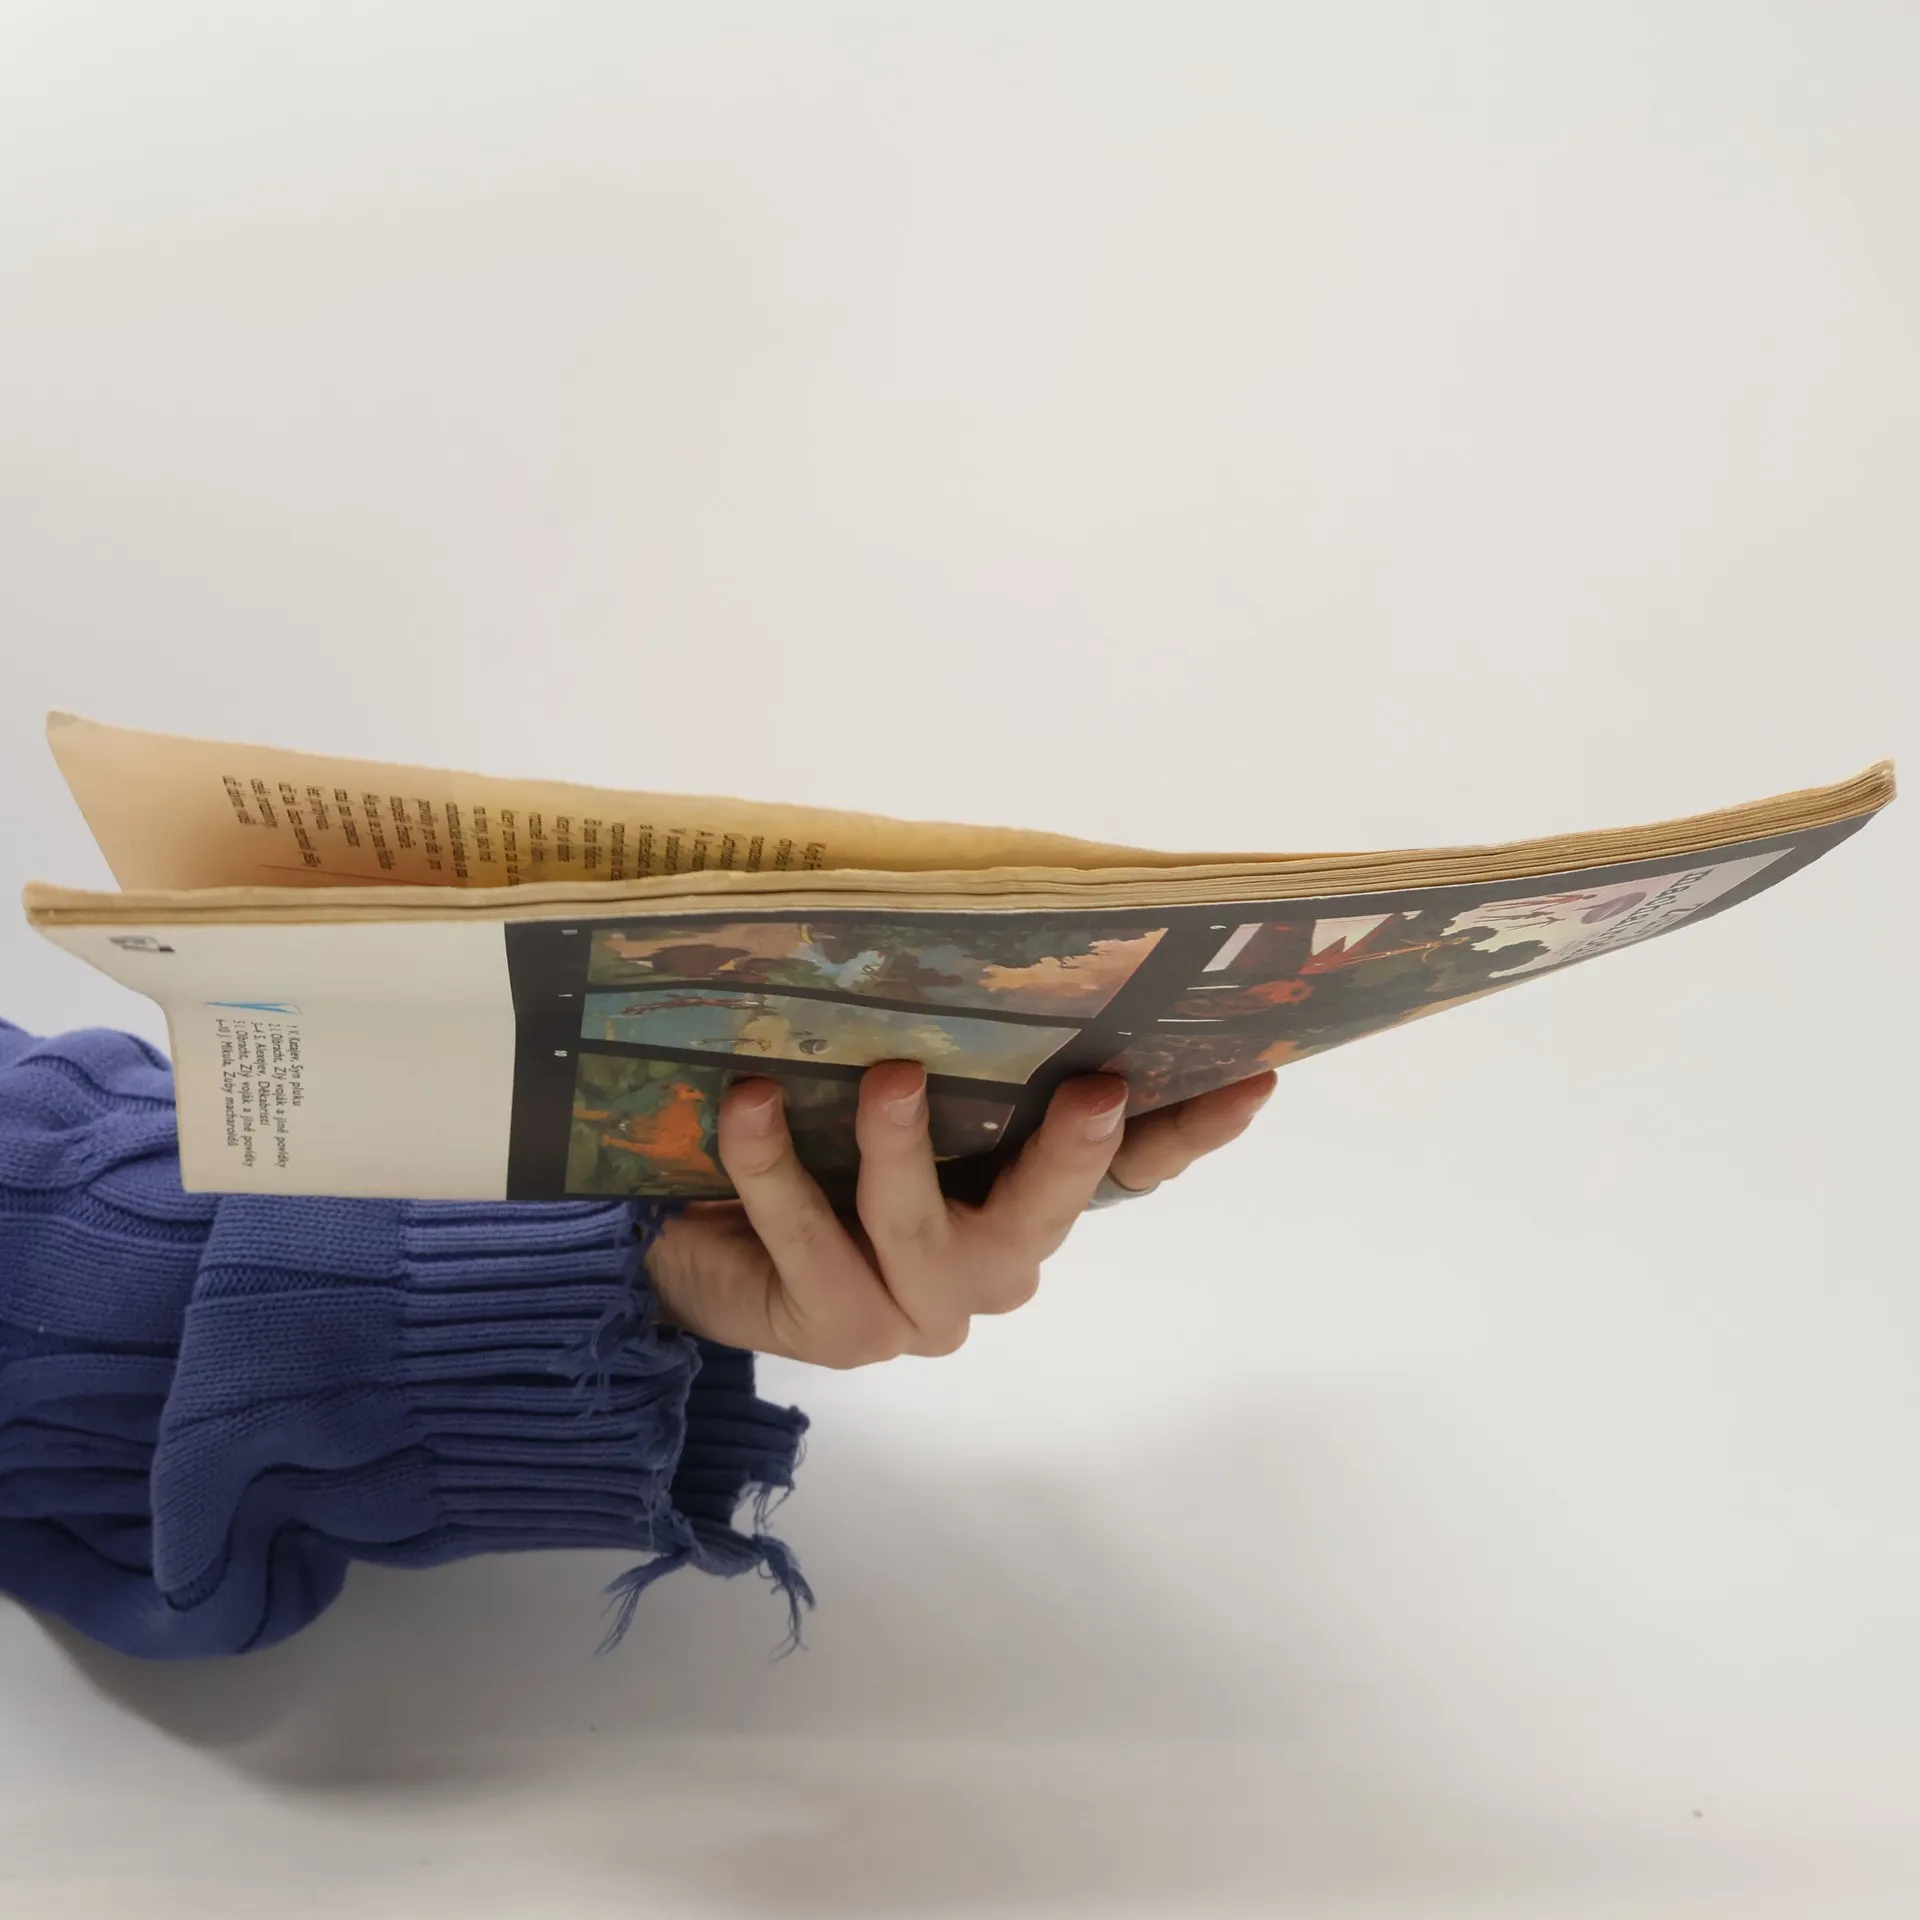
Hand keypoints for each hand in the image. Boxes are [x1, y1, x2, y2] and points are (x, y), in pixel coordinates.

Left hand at [645, 1062, 1275, 1367]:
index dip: (1192, 1130)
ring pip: (921, 1230)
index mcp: (1027, 1203)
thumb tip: (985, 918)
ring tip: (890, 1075)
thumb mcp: (902, 1091)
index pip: (1130, 1172)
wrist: (709, 1249)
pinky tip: (749, 1102)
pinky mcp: (834, 1327)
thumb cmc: (823, 1148)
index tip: (1254, 1073)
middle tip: (1095, 1088)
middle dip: (1072, 1153)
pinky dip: (773, 1166)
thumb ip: (956, 1046)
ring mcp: (918, 1310)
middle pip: (1048, 1215)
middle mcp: (993, 1267)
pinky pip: (807, 1238)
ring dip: (902, 1149)